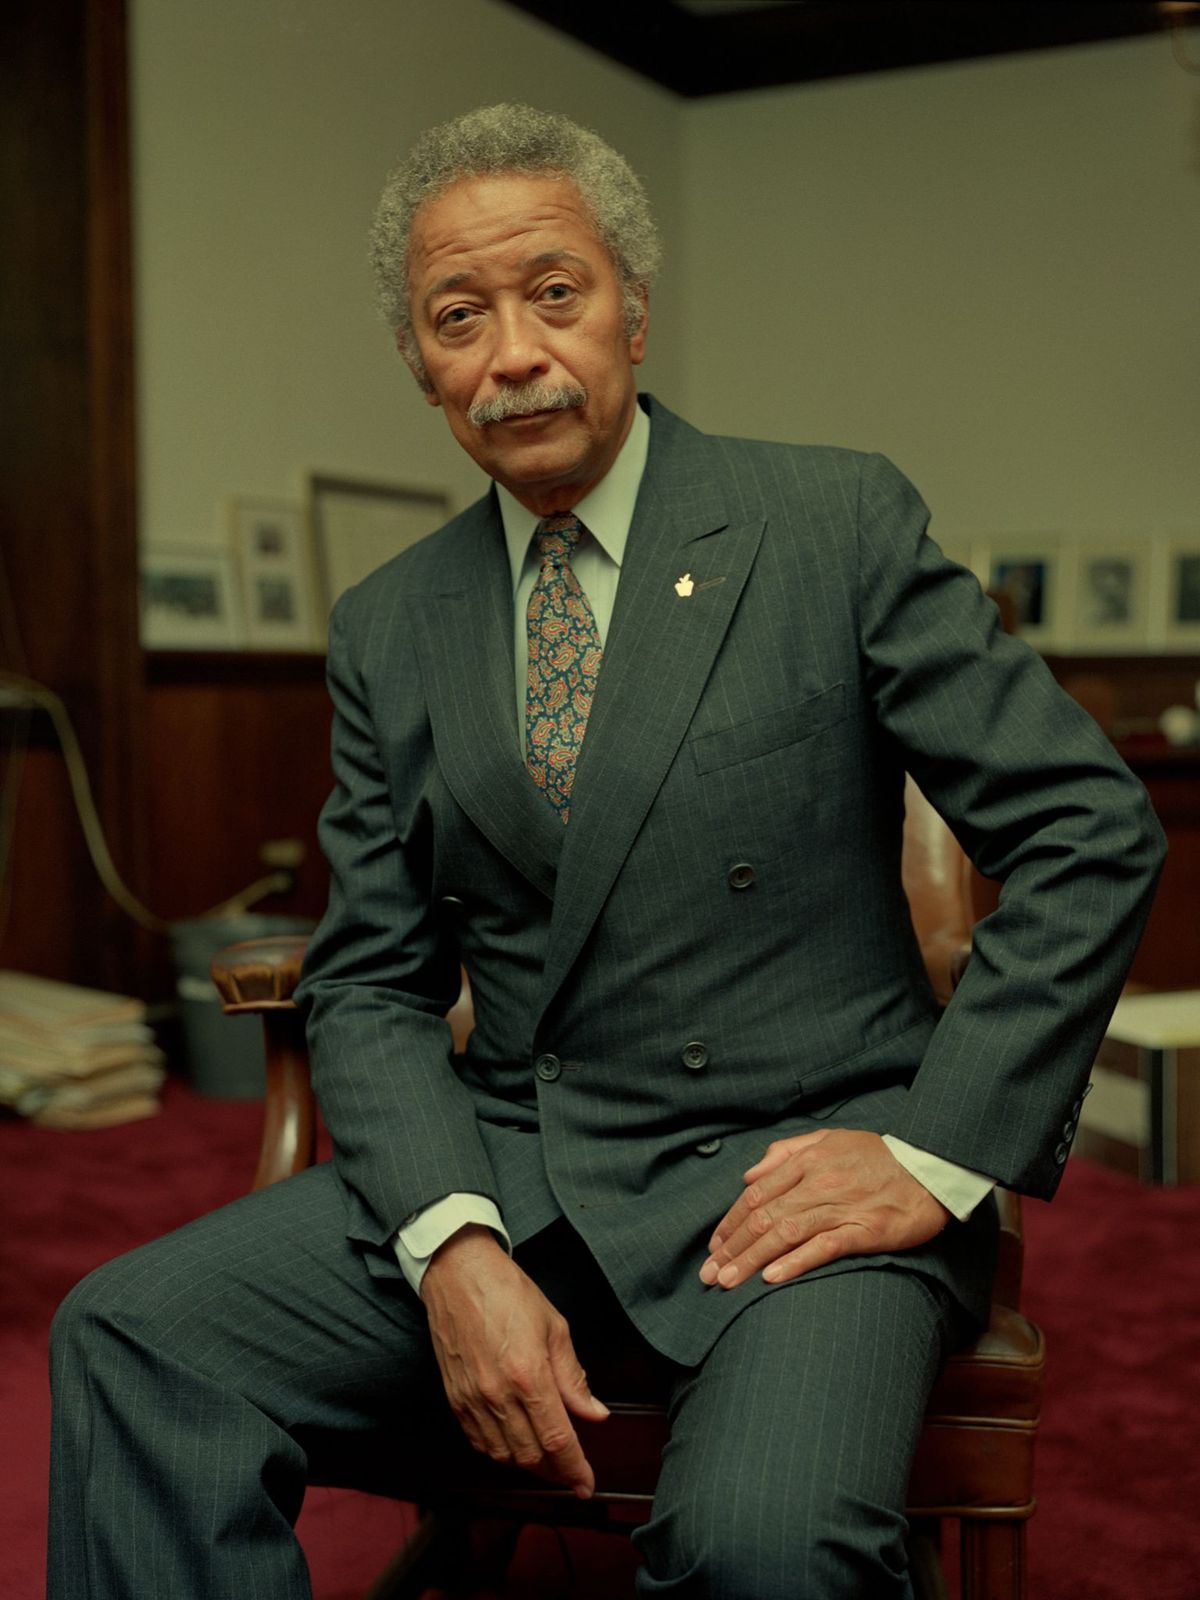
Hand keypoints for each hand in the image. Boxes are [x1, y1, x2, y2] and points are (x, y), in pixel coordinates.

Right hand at [420, 1224, 607, 1496]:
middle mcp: (498, 1394)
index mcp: (529, 1375)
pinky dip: (499, 1451)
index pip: (558, 1439)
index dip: (575, 1469)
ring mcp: (472, 1399)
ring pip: (503, 1455)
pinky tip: (514, 1443)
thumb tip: (595, 1414)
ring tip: (547, 1458)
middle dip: (556, 1470)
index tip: (587, 1485)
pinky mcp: (454, 1397)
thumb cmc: (508, 1291)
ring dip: (528, 1464)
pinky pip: (478, 1441)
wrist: (458, 1273)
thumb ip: (574, 1376)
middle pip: (531, 1455)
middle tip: (572, 1469)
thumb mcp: (554, 1326)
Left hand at [699, 1129, 949, 1289]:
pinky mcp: (865, 1231)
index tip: (714, 1246)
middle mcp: (819, 1183)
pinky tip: (772, 1277)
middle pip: (764, 1217)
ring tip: (728, 1282)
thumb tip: (749, 1174)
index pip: (756, 1194)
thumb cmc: (879, 1156)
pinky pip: (823, 1247)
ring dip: (752, 1260)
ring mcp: (842, 1207)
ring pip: (786, 1233)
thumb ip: (787, 1152)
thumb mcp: (830, 1140)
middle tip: (709, 1275)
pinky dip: (795, 1262)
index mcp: (808, 1161)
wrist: (932, 1167)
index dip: (731, 1222)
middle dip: (732, 1248)